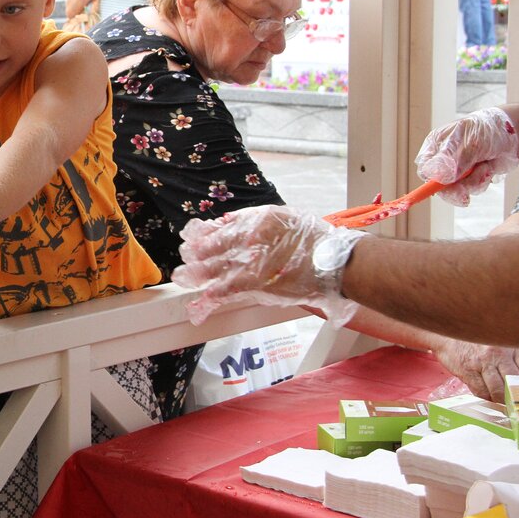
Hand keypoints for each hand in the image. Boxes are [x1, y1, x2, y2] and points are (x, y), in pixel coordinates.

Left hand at [172, 205, 360, 325]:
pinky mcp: (257, 284)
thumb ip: (255, 220)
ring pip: (217, 268)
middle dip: (197, 254)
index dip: (205, 234)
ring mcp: (252, 261)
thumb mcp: (283, 217)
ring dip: (198, 274)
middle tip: (185, 257)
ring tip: (184, 277)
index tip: (192, 236)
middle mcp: (250, 239)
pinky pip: (230, 290)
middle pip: (215, 247)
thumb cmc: (314, 239)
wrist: (334, 261)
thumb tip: (226, 223)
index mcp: (257, 221)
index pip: (222, 227)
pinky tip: (202, 300)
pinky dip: (214, 296)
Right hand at [415, 107, 518, 205]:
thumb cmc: (487, 132)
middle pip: (438, 184)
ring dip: (473, 182)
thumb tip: (438, 177)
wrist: (512, 135)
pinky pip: (471, 189)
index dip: (432, 180)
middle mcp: (443, 159)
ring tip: (485, 167)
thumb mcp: (471, 143)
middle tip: (464, 195)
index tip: (444, 186)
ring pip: (457, 189)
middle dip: (454, 190)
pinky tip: (489, 168)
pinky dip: (482, 181)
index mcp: (436, 145)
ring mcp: (457, 169)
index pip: (425, 169)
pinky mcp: (470, 177)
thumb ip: (454, 161)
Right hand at [430, 339, 518, 401]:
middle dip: (516, 397)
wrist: (448, 335)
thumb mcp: (499, 344)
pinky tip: (487, 397)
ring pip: (497, 390)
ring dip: (500, 400)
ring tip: (502, 403)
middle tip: (517, 405)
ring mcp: (482, 363)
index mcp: (510, 347)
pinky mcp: (468, 371)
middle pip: (514, 383)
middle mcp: (498, 354)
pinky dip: (485, 398)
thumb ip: (513, 359)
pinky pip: (480, 391)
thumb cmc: (476, 342)